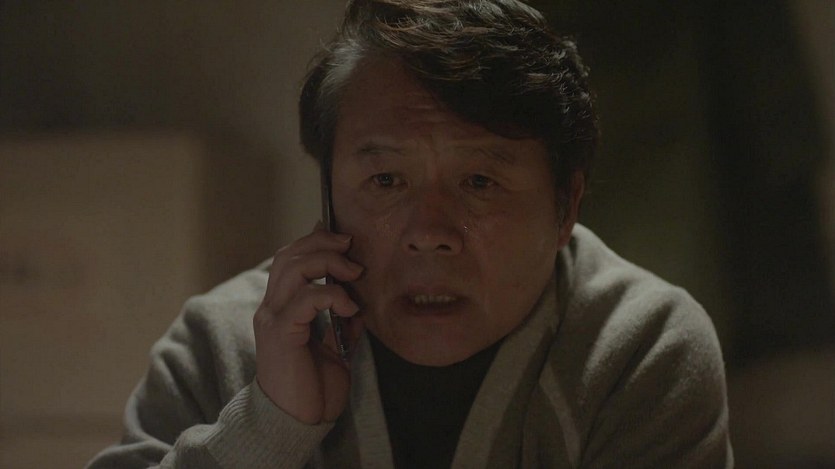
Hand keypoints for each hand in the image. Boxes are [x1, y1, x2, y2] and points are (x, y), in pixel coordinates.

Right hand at [254, 226, 363, 423]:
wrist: (297, 422)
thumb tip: (359, 304)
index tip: (342, 236)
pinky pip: (305, 299)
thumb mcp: (334, 350)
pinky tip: (348, 306)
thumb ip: (341, 324)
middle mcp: (271, 308)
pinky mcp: (282, 333)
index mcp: (281, 309)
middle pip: (289, 255)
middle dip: (323, 243)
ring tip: (354, 272)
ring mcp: (273, 319)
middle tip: (351, 246)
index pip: (289, 259)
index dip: (313, 240)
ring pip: (293, 268)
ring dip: (328, 261)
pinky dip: (331, 295)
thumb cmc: (312, 389)